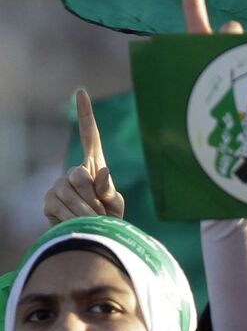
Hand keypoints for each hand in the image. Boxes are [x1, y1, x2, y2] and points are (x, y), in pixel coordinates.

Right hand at [43, 89, 124, 224]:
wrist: (93, 239)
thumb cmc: (108, 219)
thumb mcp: (114, 205)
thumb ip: (109, 190)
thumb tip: (101, 172)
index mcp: (93, 167)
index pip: (90, 137)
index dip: (85, 115)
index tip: (81, 91)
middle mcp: (73, 173)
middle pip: (79, 175)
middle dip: (93, 198)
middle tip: (100, 213)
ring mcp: (58, 185)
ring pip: (71, 193)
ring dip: (87, 212)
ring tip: (93, 221)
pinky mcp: (48, 201)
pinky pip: (61, 207)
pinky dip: (75, 218)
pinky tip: (78, 223)